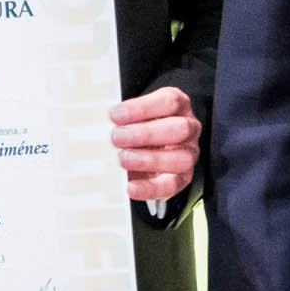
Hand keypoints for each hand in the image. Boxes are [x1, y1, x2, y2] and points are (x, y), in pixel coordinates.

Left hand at [111, 86, 201, 203]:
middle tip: (117, 137)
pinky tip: (131, 186)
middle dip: (145, 134)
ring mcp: (188, 153)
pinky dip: (150, 188)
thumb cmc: (140, 123)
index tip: (116, 115)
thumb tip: (100, 123)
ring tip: (123, 159)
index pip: (169, 102)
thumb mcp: (134, 113)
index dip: (141, 108)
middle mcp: (188, 128)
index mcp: (178, 105)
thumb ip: (123, 117)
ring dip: (149, 160)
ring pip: (181, 158)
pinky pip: (172, 185)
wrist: (150, 144)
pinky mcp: (182, 178)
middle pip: (179, 129)